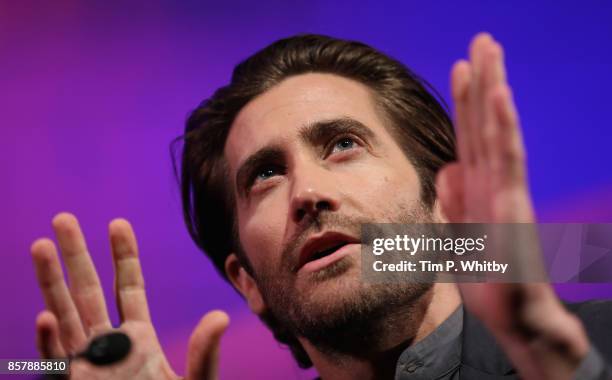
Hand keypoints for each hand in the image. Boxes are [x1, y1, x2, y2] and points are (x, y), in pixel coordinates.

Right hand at [31, 213, 228, 378]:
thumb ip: (204, 354)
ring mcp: (86, 365)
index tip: (117, 223)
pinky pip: (57, 362)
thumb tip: (218, 317)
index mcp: (138, 337)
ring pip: (65, 315)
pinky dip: (50, 342)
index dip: (122, 254)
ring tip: (42, 244)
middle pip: (89, 291)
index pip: (128, 286)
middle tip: (65, 218)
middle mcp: (108, 345)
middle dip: (77, 255)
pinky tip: (47, 317)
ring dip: (52, 282)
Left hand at [437, 33, 589, 378]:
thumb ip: (456, 198)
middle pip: (484, 123)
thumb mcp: (460, 231)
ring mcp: (505, 191)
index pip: (470, 135)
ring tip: (490, 51)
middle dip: (482, 81)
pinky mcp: (513, 207)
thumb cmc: (490, 276)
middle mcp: (493, 182)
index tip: (461, 66)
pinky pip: (508, 160)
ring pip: (497, 131)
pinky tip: (500, 96)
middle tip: (482, 39)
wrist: (513, 315)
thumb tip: (448, 168)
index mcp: (478, 188)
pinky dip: (504, 127)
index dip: (466, 101)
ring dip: (493, 90)